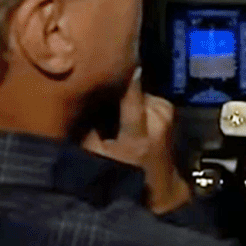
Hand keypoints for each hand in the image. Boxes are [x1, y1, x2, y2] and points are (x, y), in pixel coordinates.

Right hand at [81, 67, 191, 214]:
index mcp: (141, 129)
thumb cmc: (127, 178)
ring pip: (137, 94)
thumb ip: (87, 131)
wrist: (161, 192)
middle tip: (97, 102)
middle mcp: (158, 115)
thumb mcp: (98, 158)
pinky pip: (146, 99)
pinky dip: (134, 105)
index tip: (105, 54)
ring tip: (112, 118)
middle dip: (113, 93)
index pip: (131, 90)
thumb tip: (75, 102)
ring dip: (124, 100)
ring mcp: (167, 112)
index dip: (119, 71)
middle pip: (130, 89)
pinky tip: (126, 120)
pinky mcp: (170, 112)